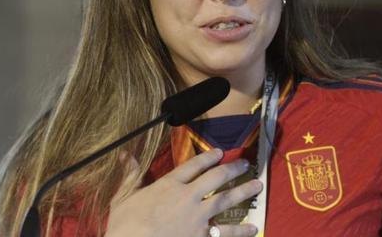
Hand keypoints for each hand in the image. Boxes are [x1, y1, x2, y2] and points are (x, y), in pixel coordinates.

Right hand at [104, 149, 261, 236]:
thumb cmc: (124, 224)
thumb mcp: (123, 196)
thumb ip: (130, 174)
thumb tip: (124, 153)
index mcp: (169, 184)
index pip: (193, 165)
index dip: (208, 157)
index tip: (219, 152)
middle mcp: (188, 197)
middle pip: (216, 178)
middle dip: (232, 169)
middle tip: (245, 163)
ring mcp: (197, 218)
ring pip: (226, 200)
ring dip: (243, 192)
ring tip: (258, 186)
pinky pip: (225, 233)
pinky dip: (241, 231)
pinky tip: (253, 228)